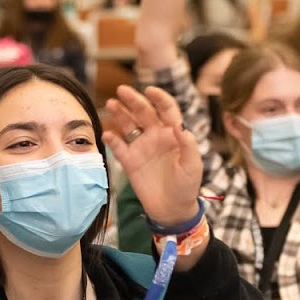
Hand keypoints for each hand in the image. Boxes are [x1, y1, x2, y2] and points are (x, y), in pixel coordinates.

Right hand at [102, 85, 202, 229]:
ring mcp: (141, 147)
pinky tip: (107, 134)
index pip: (166, 109)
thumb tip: (180, 125)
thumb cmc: (187, 186)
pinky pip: (118, 147)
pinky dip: (112, 139)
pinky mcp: (130, 161)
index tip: (150, 90)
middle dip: (133, 100)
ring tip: (111, 104)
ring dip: (119, 113)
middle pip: (143, 112)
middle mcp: (156, 136)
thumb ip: (188, 145)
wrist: (172, 209)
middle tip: (121, 90)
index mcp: (173, 134)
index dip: (159, 98)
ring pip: (128, 125)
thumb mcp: (192, 166)